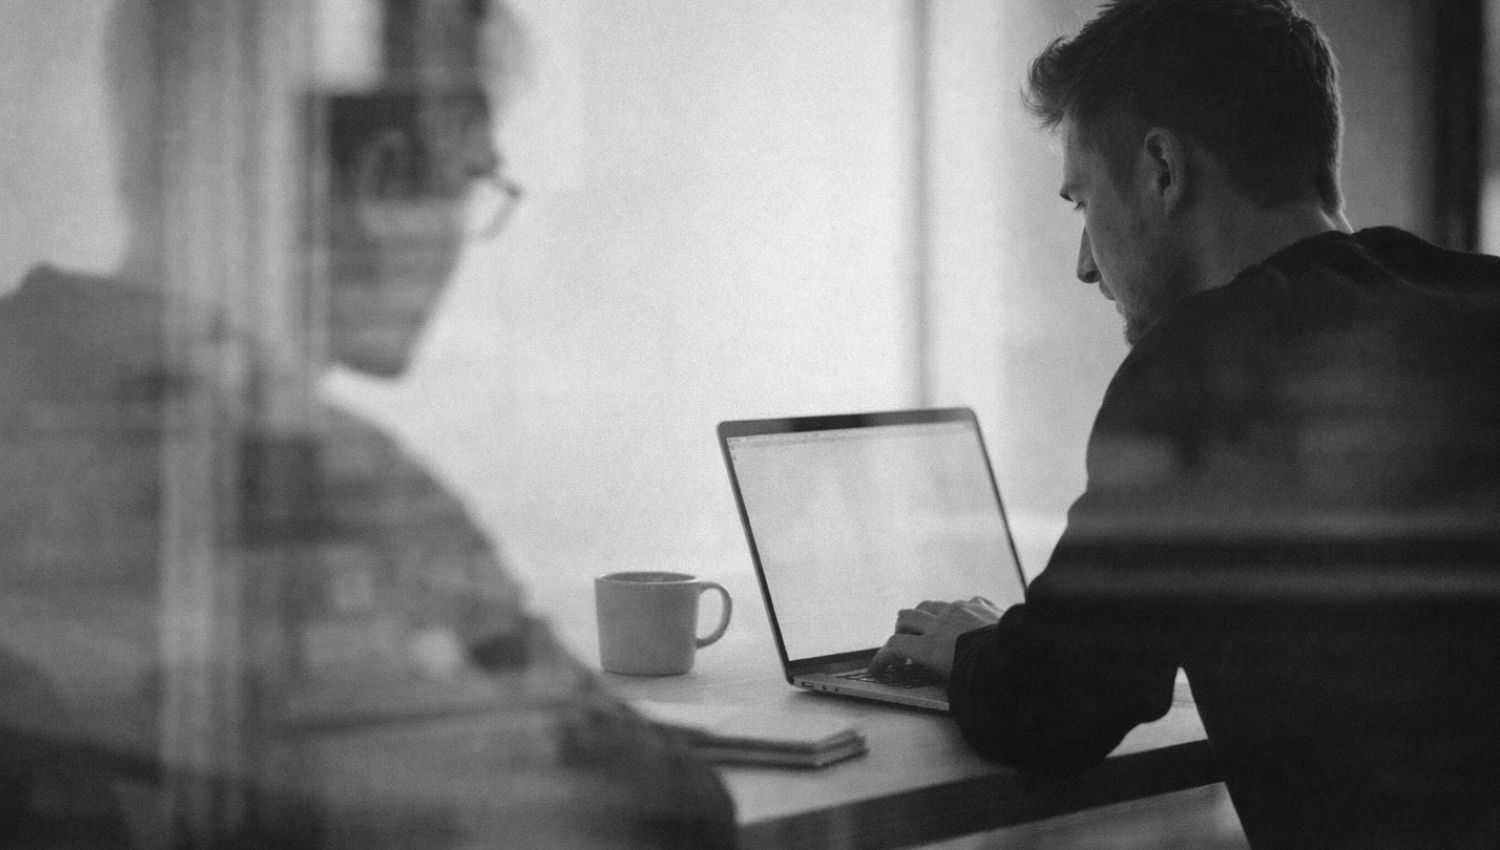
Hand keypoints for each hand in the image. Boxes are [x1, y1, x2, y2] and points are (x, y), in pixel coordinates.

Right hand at [870, 597, 1003, 679]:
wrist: (1022, 657)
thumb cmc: (988, 677)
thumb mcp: (957, 685)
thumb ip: (940, 677)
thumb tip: (933, 680)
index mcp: (930, 647)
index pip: (894, 647)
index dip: (882, 658)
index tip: (877, 669)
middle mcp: (940, 623)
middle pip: (906, 617)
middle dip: (901, 629)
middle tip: (904, 641)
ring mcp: (961, 609)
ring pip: (930, 604)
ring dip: (924, 616)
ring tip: (928, 627)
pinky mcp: (980, 604)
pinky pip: (962, 602)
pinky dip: (957, 611)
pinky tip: (964, 621)